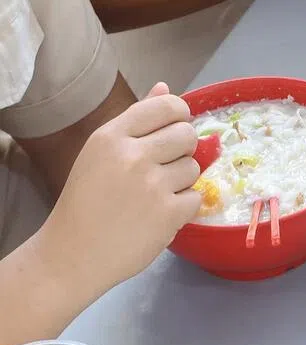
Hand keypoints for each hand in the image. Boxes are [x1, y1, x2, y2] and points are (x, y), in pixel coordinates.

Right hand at [38, 83, 199, 299]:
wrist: (70, 256)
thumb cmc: (86, 201)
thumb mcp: (101, 153)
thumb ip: (137, 119)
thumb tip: (165, 87)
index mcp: (112, 136)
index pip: (167, 106)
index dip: (179, 115)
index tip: (173, 129)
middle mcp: (133, 155)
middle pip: (187, 134)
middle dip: (182, 150)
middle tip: (161, 168)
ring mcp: (152, 185)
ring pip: (194, 167)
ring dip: (181, 181)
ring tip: (153, 195)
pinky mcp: (168, 213)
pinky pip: (196, 197)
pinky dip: (182, 207)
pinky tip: (158, 215)